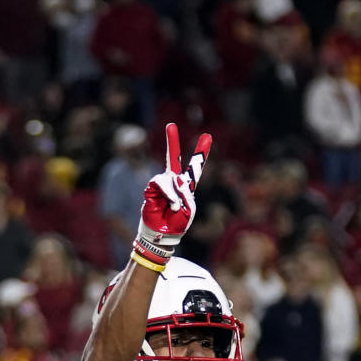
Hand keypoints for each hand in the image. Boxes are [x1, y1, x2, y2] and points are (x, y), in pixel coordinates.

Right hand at [133, 122, 211, 267]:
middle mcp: (173, 183)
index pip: (194, 169)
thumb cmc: (177, 224)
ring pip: (170, 179)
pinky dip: (169, 195)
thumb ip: (187, 194)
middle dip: (171, 142)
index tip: (208, 137)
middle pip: (172, 159)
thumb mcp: (189, 210)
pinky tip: (172, 205)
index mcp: (186, 188)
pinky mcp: (152, 188)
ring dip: (175, 195)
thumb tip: (177, 180)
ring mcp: (162, 184)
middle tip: (170, 125)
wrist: (162, 235)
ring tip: (176, 208)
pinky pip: (162, 185)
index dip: (200, 154)